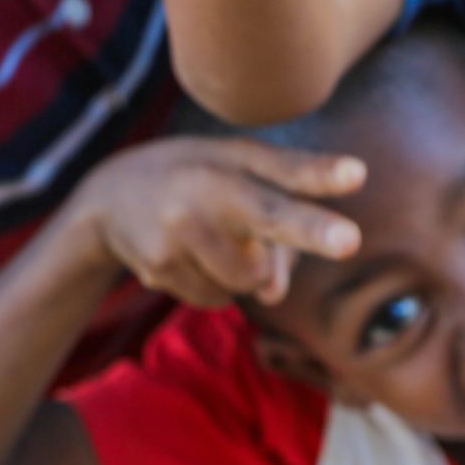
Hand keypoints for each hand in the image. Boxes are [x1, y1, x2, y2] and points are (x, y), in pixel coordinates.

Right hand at [69, 136, 365, 305]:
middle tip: (349, 239)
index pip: (281, 184)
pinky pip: (216, 298)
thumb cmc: (196, 175)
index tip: (356, 176)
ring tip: (215, 233)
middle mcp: (202, 199)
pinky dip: (216, 282)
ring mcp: (176, 239)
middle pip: (267, 237)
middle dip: (305, 235)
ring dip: (244, 269)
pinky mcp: (159, 271)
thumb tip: (275, 295)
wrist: (108, 195)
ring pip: (248, 283)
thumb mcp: (239, 167)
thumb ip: (281, 216)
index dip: (319, 184)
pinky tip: (192, 252)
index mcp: (229, 168)